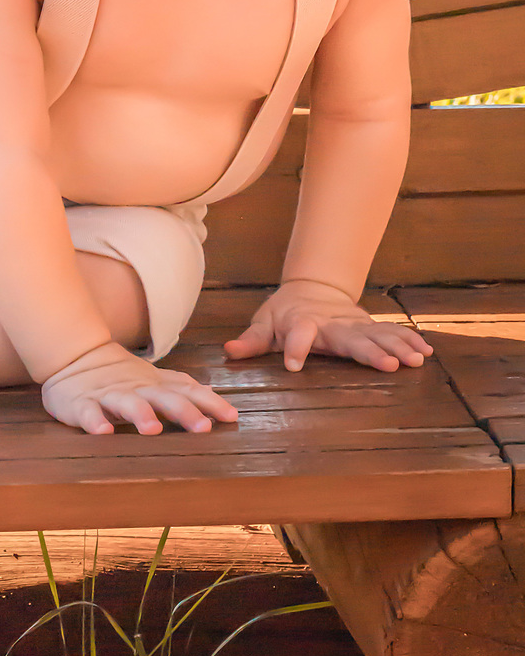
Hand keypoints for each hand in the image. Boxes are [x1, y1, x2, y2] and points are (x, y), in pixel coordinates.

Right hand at [40, 341, 239, 436]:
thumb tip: (217, 400)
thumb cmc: (120, 375)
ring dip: (141, 414)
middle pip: (163, 397)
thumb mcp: (153, 379)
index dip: (210, 403)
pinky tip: (103, 432)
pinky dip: (95, 422)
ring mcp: (109, 395)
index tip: (231, 417)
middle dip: (184, 411)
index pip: (188, 391)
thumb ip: (181, 389)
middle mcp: (137, 389)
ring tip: (152, 429)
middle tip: (203, 427)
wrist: (74, 354)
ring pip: (127, 403)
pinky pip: (89, 413)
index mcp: (155, 385)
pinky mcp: (82, 404)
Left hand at [223, 278, 433, 372]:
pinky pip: (391, 332)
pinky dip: (409, 339)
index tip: (294, 366)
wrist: (311, 288)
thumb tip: (228, 352)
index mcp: (302, 323)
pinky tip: (426, 351)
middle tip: (388, 365)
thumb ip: (251, 340)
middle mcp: (332, 324)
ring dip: (397, 347)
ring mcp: (353, 324)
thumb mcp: (264, 322)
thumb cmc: (284, 312)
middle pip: (350, 338)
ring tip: (415, 360)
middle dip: (369, 351)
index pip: (298, 335)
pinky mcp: (368, 325)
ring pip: (377, 336)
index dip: (294, 349)